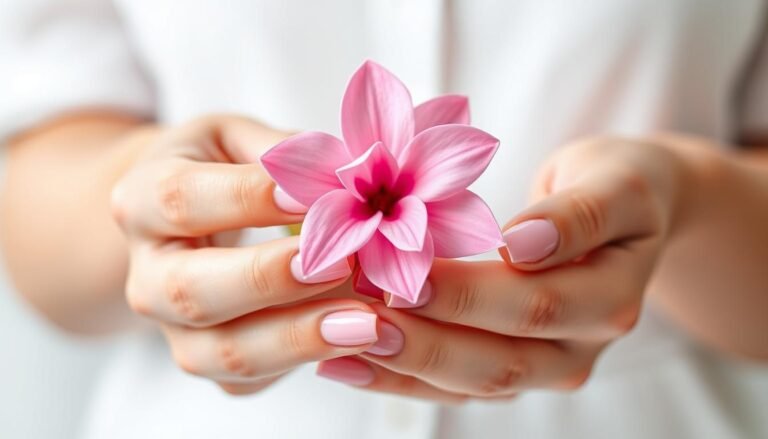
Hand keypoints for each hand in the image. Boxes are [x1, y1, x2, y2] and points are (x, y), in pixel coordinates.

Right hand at [110, 115, 401, 394]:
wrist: (180, 222)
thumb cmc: (218, 169)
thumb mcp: (236, 137)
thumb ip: (280, 152)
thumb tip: (342, 175)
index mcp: (143, 199)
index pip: (183, 199)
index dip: (247, 198)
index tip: (312, 196)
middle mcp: (147, 272)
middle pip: (192, 291)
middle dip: (270, 281)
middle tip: (342, 264)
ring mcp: (171, 327)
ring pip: (220, 351)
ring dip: (297, 340)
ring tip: (365, 323)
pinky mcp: (205, 358)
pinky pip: (249, 378)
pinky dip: (304, 362)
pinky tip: (356, 340)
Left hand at [317, 136, 686, 399]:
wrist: (629, 214)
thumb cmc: (619, 185)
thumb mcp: (617, 184)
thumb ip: (579, 214)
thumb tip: (525, 245)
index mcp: (610, 301)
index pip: (532, 304)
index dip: (466, 295)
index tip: (402, 275)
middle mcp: (578, 349)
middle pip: (497, 359)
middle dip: (421, 339)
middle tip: (352, 314)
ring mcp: (543, 366)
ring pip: (469, 383)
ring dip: (401, 364)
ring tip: (333, 343)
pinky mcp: (510, 368)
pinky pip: (452, 386)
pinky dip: (399, 378)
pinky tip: (345, 363)